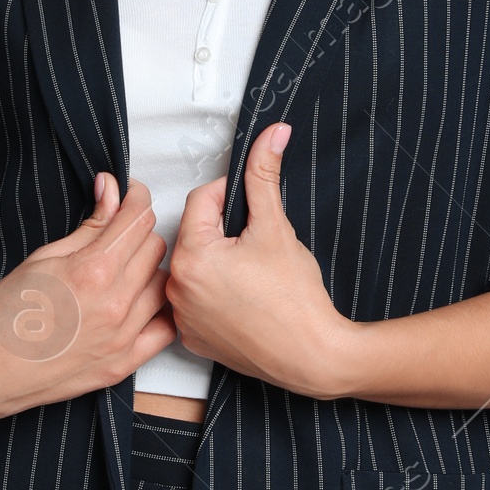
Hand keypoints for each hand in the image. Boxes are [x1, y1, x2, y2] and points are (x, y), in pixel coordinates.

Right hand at [0, 174, 174, 423]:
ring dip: (148, 270)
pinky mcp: (123, 364)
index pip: (138, 219)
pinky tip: (141, 304)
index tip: (130, 196)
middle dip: (138, 232)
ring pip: (163, 285)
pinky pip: (166, 329)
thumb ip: (89, 226)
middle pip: (154, 248)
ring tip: (123, 270)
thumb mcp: (44, 257)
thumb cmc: (3, 316)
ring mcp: (122, 337)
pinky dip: (159, 310)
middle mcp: (114, 304)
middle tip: (118, 232)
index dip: (136, 199)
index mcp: (93, 271)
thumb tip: (111, 191)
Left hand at [166, 124, 356, 396]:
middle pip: (194, 234)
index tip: (253, 211)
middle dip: (222, 231)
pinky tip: (242, 299)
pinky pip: (194, 301)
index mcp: (192, 254)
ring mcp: (182, 316)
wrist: (312, 355)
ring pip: (193, 267)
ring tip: (250, 274)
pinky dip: (213, 294)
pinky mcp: (192, 338)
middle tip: (255, 246)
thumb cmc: (296, 299)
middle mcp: (177, 287)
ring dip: (215, 262)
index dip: (231, 196)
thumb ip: (264, 176)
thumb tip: (270, 134)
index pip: (201, 199)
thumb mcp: (276, 227)